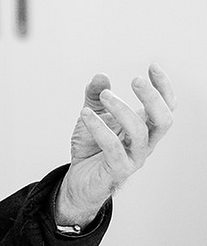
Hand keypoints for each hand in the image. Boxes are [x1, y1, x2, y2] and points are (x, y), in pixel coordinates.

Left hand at [55, 63, 175, 225]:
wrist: (79, 179)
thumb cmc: (91, 147)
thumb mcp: (93, 114)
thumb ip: (96, 95)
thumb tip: (101, 76)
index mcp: (144, 127)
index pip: (166, 107)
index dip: (164, 87)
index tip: (153, 66)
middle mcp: (144, 143)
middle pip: (164, 120)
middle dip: (153, 98)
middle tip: (135, 80)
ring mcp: (133, 158)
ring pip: (140, 133)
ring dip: (122, 110)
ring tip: (104, 96)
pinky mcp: (117, 170)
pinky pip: (113, 149)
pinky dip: (99, 128)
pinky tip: (85, 114)